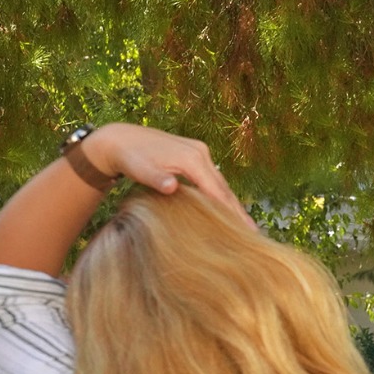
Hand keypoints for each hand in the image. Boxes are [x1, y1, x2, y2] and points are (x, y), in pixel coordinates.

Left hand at [85, 123, 249, 224]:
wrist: (120, 139)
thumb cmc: (128, 157)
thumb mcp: (139, 170)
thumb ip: (156, 179)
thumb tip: (171, 187)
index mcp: (192, 158)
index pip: (217, 191)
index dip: (231, 212)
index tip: (244, 231)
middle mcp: (201, 153)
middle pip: (223, 187)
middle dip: (237, 211)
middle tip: (253, 234)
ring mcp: (199, 152)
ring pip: (220, 183)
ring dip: (231, 204)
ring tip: (245, 225)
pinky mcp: (194, 154)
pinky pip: (212, 178)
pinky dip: (220, 194)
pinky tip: (226, 207)